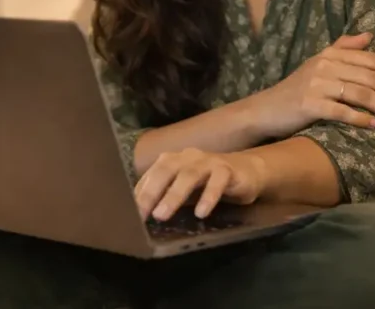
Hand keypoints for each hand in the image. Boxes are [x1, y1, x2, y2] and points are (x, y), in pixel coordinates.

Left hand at [134, 148, 264, 220]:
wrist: (248, 171)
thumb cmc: (209, 183)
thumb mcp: (184, 191)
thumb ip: (165, 197)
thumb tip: (140, 217)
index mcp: (172, 161)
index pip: (151, 176)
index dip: (138, 194)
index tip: (126, 215)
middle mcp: (187, 157)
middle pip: (165, 170)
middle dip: (150, 192)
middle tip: (140, 214)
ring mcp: (208, 162)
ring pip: (189, 175)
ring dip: (174, 195)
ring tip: (162, 215)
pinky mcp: (228, 170)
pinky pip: (217, 181)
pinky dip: (208, 197)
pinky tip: (201, 213)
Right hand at [254, 32, 374, 137]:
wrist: (266, 109)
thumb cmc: (297, 89)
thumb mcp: (319, 63)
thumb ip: (344, 47)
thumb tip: (370, 35)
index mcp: (332, 55)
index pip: (373, 60)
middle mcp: (326, 65)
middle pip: (371, 78)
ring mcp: (317, 85)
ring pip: (362, 94)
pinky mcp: (309, 105)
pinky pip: (341, 111)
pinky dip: (361, 119)